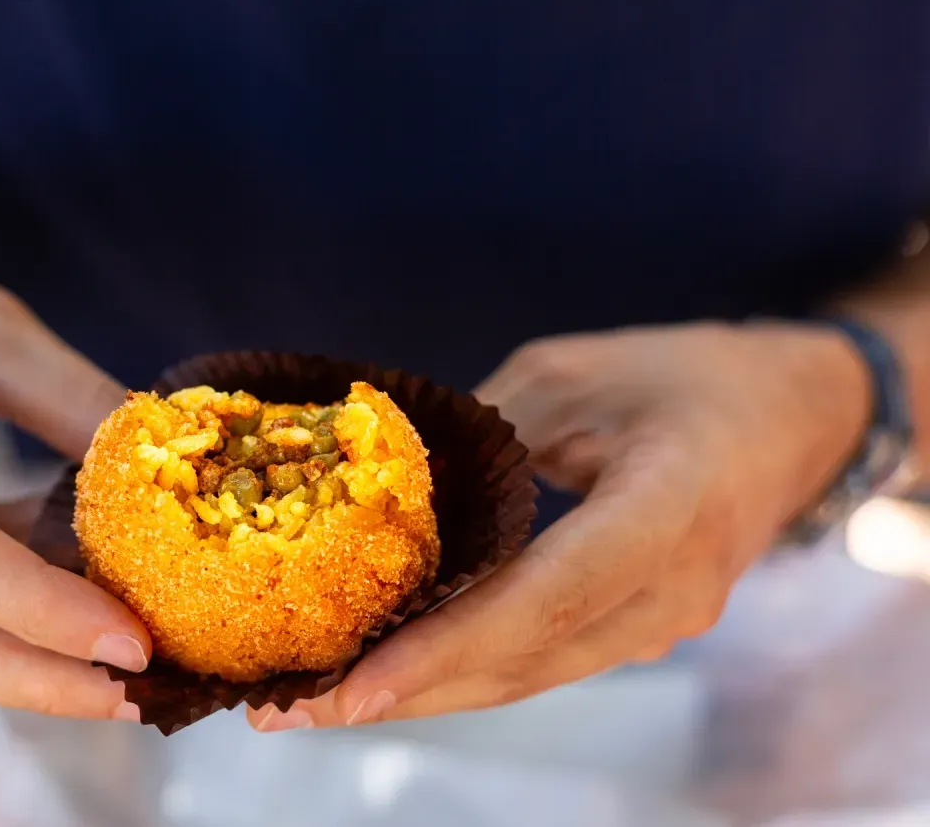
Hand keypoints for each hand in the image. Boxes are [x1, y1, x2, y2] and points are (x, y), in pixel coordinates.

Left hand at [251, 322, 869, 730]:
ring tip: (317, 703)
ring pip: (527, 675)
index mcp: (669, 506)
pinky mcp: (636, 628)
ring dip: (423, 693)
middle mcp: (670, 590)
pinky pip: (541, 660)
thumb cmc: (684, 376)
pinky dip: (462, 670)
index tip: (357, 685)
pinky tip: (392, 672)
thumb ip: (483, 437)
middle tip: (290, 708)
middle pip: (524, 661)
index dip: (450, 646)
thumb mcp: (574, 375)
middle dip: (406, 691)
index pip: (550, 595)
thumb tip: (380, 492)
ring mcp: (660, 622)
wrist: (792, 416)